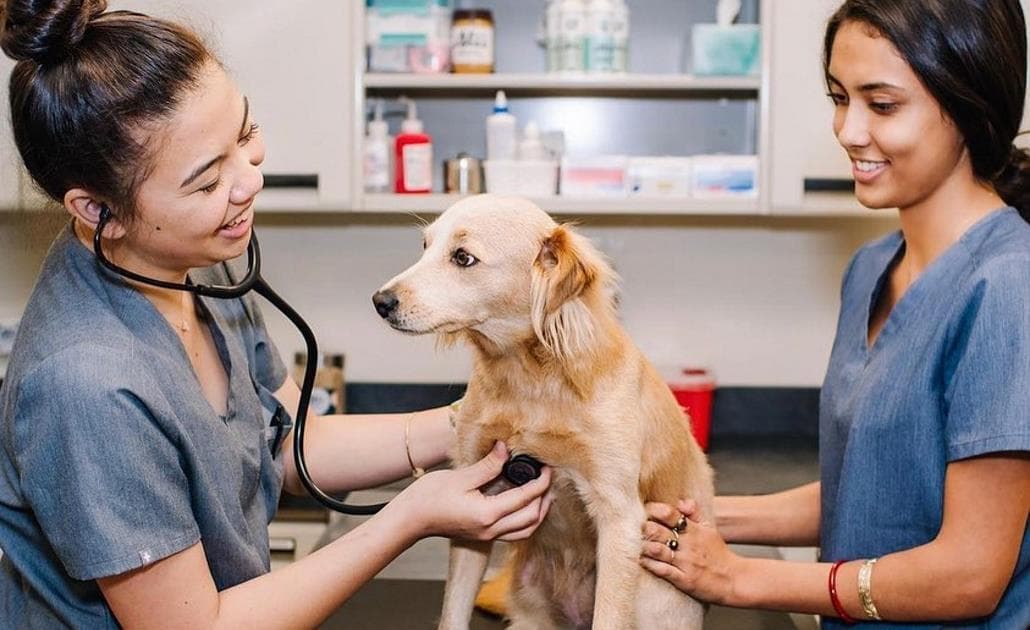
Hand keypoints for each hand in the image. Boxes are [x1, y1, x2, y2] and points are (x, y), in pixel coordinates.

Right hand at [400, 441, 551, 541]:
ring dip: (538, 512)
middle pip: (532, 519)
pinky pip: (513, 532)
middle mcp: (491, 529)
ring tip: (541, 493)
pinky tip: (522, 504)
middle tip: (547, 478)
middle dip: (544, 498)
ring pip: (525, 530)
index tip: (547, 467)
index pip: (525, 499)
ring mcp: (487, 536)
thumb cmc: (430, 497)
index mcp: (488, 514)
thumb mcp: (461, 477)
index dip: (541, 482)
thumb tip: (506, 449)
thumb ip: (488, 465)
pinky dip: (525, 520)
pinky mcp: (482, 535)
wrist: (410, 519)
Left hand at [640, 498, 744, 605]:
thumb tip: (680, 501)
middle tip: (638, 529)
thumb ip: (694, 513)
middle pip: (657, 531)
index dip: (653, 510)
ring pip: (655, 549)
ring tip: (639, 544)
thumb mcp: (710, 529)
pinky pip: (661, 570)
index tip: (645, 510)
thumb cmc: (719, 555)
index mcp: (693, 530)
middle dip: (643, 528)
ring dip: (643, 546)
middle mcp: (688, 545)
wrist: (734, 580)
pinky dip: (648, 564)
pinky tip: (642, 560)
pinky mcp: (683, 580)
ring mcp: (684, 562)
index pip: (669, 513)